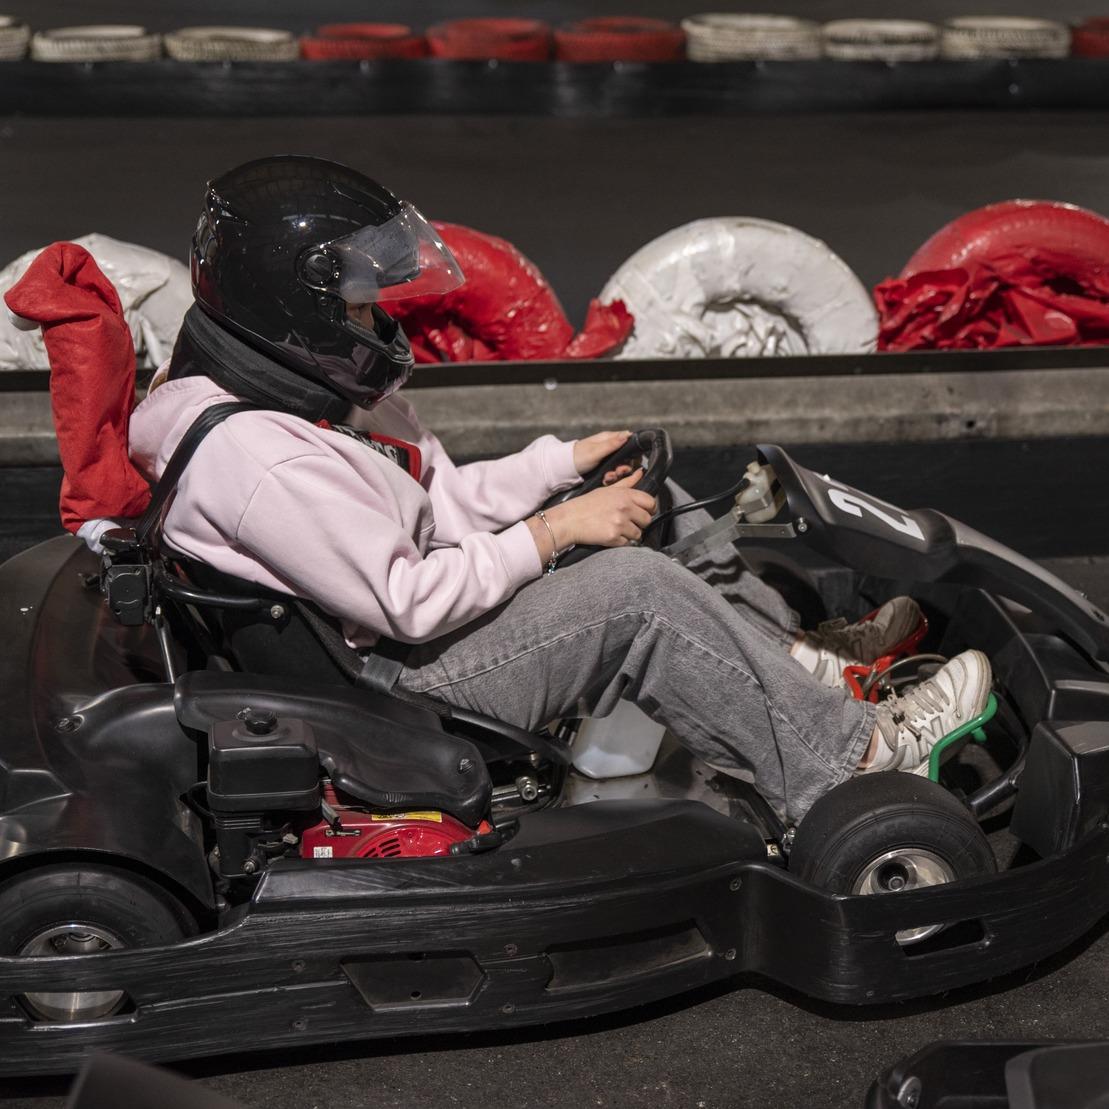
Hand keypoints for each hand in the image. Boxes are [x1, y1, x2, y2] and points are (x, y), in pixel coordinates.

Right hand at [541, 470, 656, 549]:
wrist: (569, 520)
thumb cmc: (587, 504)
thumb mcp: (607, 489)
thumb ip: (627, 482)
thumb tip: (640, 472)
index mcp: (625, 494)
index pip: (651, 502)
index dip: (649, 509)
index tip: (644, 512)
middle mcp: (625, 508)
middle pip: (647, 520)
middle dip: (640, 523)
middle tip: (628, 522)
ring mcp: (620, 523)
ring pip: (638, 533)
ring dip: (630, 534)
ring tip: (616, 528)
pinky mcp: (614, 537)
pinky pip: (626, 543)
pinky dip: (620, 541)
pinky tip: (610, 535)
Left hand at [573, 430, 632, 476]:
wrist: (565, 468)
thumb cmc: (578, 456)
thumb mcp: (596, 451)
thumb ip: (612, 444)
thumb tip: (627, 434)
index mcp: (609, 439)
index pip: (628, 442)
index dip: (632, 453)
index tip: (627, 462)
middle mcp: (609, 447)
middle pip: (626, 457)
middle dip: (624, 467)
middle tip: (617, 472)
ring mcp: (606, 458)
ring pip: (620, 467)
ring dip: (616, 474)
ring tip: (608, 477)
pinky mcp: (603, 468)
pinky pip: (612, 473)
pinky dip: (610, 478)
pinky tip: (604, 479)